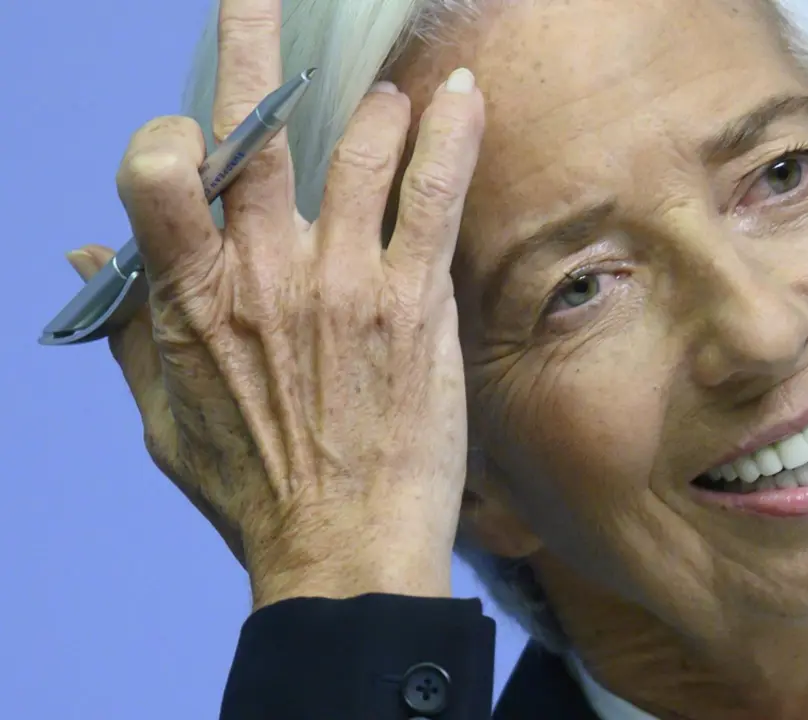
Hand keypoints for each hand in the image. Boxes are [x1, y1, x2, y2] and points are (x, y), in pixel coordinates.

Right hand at [66, 0, 484, 607]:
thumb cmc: (254, 490)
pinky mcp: (414, 300)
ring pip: (358, 147)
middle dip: (256, 46)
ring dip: (373, 106)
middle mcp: (267, 272)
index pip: (158, 172)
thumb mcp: (164, 415)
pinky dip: (449, 134)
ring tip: (390, 90)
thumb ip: (132, 325)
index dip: (169, 135)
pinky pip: (432, 194)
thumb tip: (88, 250)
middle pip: (256, 129)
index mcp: (193, 296)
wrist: (345, 549)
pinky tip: (463, 93)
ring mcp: (346, 280)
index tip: (195, 130)